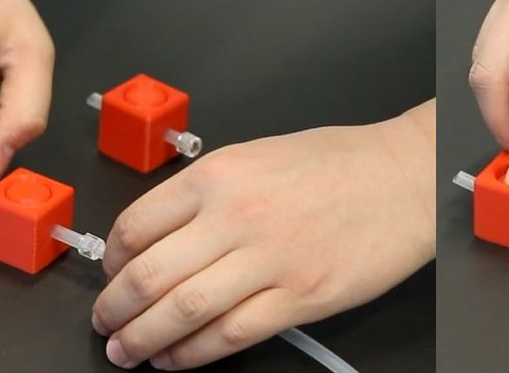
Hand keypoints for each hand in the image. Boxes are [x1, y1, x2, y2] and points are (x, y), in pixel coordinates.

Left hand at [93, 101, 435, 369]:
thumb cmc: (337, 162)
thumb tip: (158, 233)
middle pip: (150, 275)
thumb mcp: (255, 155)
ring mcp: (268, 260)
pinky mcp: (300, 297)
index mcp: (218, 175)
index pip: (137, 225)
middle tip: (104, 324)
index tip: (110, 275)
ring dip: (143, 339)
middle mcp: (235, 216)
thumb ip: (206, 192)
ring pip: (183, 312)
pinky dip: (194, 354)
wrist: (404, 178)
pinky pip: (231, 334)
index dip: (113, 261)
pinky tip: (175, 359)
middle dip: (115, 309)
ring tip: (126, 351)